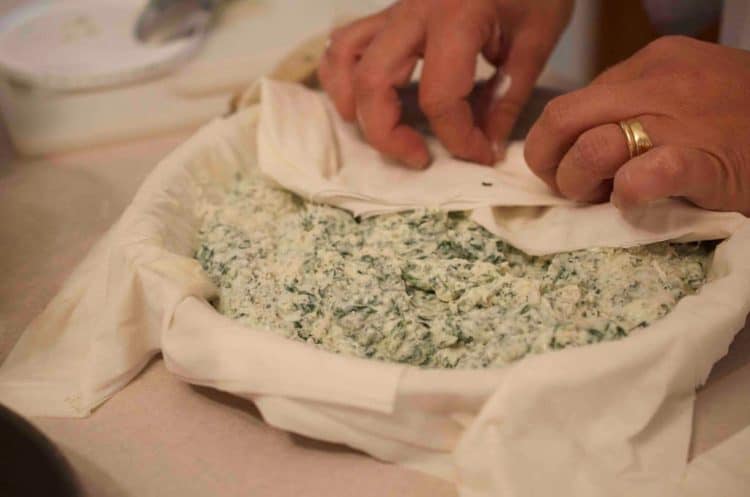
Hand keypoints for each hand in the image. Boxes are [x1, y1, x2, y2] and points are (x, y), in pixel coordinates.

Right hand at [318, 0, 572, 167]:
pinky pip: (345, 42)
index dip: (459, 139)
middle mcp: (413, 11)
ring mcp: (394, 9)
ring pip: (345, 60)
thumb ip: (508, 95)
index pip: (439, 98)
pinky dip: (342, 76)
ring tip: (384, 132)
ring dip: (355, 106)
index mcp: (456, 16)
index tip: (481, 154)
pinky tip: (363, 99)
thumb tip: (486, 145)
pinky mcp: (389, 12)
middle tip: (420, 158)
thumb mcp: (537, 38)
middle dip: (389, 135)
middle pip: (372, 83)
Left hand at [525, 36, 749, 214]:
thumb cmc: (740, 125)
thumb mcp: (683, 98)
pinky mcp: (706, 161)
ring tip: (603, 197)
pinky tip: (635, 201)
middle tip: (570, 189)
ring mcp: (682, 121)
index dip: (556, 144)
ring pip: (593, 147)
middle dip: (550, 162)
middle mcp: (659, 84)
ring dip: (580, 182)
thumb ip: (634, 108)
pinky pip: (646, 175)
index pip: (571, 103)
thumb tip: (579, 141)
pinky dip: (628, 194)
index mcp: (651, 65)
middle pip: (565, 119)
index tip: (566, 168)